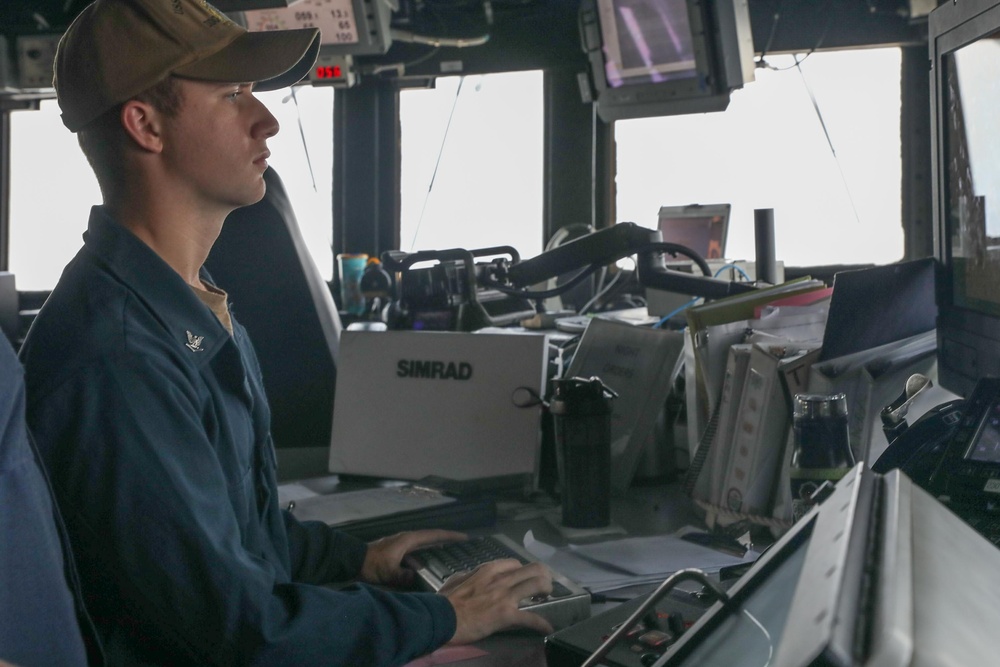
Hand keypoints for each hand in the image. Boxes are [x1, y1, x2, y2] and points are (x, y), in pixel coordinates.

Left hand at [360, 529, 466, 588]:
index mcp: (409, 540)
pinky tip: (427, 563)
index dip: (450, 536)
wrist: (353, 560)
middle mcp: (407, 538)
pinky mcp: (397, 550)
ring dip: (436, 546)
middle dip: (446, 539)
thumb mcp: (389, 572)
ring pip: (424, 543)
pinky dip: (425, 554)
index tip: (464, 537)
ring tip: (449, 553)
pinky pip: (416, 550)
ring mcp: (402, 543)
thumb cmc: (372, 564)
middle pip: (432, 537)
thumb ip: (403, 576)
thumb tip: (415, 577)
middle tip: (462, 544)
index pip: (434, 535)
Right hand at [440, 559, 554, 643]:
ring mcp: (505, 596)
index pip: (516, 563)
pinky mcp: (507, 615)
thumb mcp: (457, 579)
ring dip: (547, 591)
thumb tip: (471, 575)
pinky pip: (531, 618)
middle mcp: (501, 579)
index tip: (524, 580)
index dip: (523, 572)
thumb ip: (468, 575)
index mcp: (489, 569)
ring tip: (546, 600)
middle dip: (543, 576)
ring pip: (538, 584)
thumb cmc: (445, 600)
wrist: (442, 618)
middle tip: (542, 588)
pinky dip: (542, 624)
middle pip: (534, 569)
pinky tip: (546, 629)